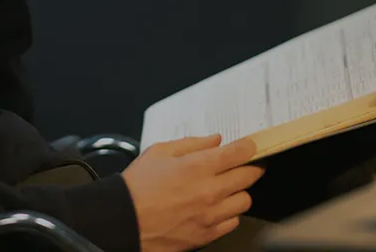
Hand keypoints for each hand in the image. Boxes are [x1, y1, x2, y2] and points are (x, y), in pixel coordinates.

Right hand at [122, 136, 263, 251]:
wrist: (124, 221)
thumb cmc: (137, 186)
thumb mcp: (159, 152)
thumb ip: (191, 143)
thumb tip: (215, 140)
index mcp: (198, 166)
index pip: (240, 152)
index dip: (249, 147)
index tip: (250, 146)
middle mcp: (210, 190)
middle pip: (249, 176)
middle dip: (250, 167)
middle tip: (243, 165)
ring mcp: (211, 215)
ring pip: (245, 200)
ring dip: (239, 191)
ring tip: (226, 188)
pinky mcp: (207, 234)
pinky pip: (233, 222)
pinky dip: (229, 213)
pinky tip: (216, 208)